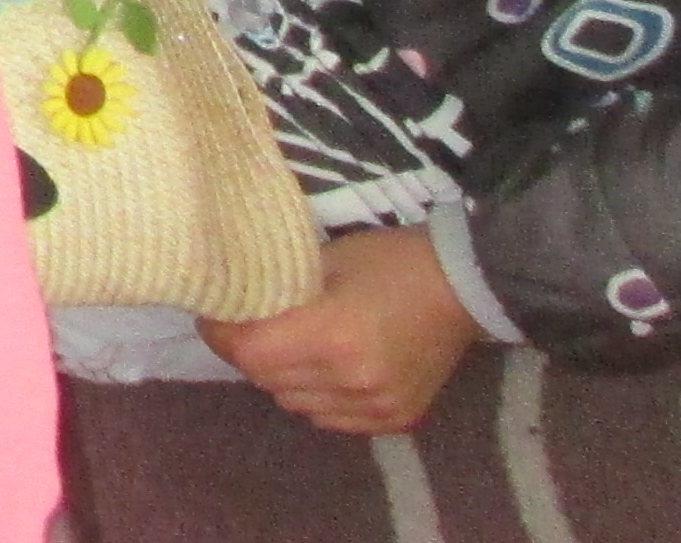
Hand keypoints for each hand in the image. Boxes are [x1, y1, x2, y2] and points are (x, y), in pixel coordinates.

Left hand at [199, 228, 484, 435]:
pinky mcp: (397, 420)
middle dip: (248, 354)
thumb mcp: (324, 260)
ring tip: (292, 347)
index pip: (249, 353)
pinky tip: (327, 370)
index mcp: (333, 335)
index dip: (222, 336)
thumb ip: (277, 289)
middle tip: (249, 327)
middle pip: (267, 380)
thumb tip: (229, 304)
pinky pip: (330, 419)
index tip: (215, 317)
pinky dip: (316, 397)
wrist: (465, 285)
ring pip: (295, 404)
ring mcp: (377, 406)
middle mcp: (353, 380)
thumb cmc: (390, 261)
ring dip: (281, 378)